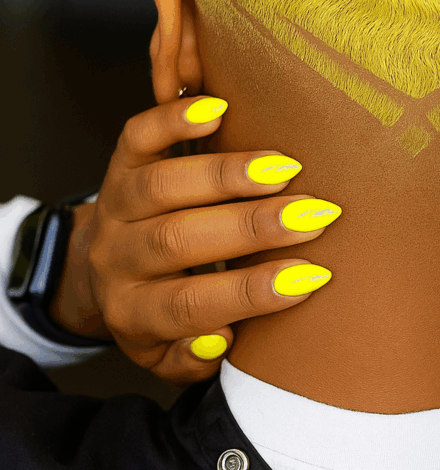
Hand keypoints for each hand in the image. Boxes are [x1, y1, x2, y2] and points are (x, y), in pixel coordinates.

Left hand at [51, 94, 339, 385]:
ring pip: (160, 186)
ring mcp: (116, 205)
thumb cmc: (157, 312)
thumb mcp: (167, 356)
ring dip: (225, 175)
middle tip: (312, 216)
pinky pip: (138, 136)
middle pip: (176, 241)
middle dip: (248, 228)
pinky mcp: (119, 162)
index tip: (310, 278)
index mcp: (132, 313)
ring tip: (284, 168)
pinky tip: (218, 109)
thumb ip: (192, 360)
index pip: (188, 306)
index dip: (249, 294)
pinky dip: (173, 119)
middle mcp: (117, 258)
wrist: (97, 270)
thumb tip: (221, 337)